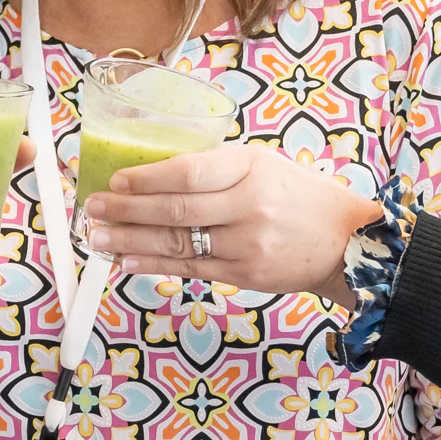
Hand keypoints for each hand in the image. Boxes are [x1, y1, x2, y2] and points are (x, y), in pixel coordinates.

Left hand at [80, 143, 379, 302]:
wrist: (347, 242)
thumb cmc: (300, 196)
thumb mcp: (264, 165)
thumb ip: (216, 168)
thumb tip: (155, 172)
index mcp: (250, 168)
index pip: (187, 172)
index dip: (145, 178)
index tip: (115, 179)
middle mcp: (248, 206)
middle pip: (174, 209)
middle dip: (126, 209)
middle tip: (93, 208)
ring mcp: (246, 244)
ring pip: (177, 243)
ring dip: (130, 240)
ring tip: (98, 238)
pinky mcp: (244, 274)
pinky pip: (190, 269)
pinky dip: (154, 265)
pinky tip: (127, 261)